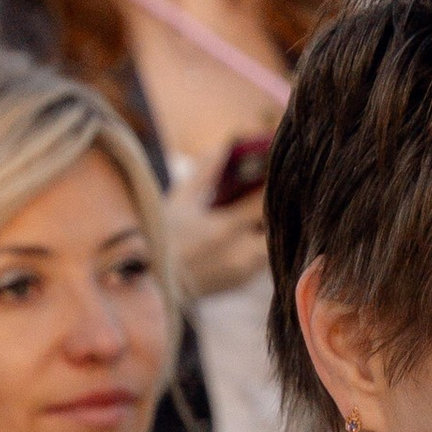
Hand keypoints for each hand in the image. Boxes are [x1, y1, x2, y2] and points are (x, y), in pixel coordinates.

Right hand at [167, 148, 270, 302]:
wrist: (153, 283)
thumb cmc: (164, 236)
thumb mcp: (180, 201)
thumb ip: (204, 173)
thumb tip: (222, 148)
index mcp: (224, 227)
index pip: (263, 201)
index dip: (272, 185)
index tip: (276, 172)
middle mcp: (240, 251)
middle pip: (277, 226)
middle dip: (278, 210)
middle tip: (277, 194)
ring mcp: (244, 270)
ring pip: (273, 244)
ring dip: (271, 228)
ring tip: (259, 214)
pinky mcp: (242, 281)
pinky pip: (264, 259)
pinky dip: (261, 244)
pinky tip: (251, 233)